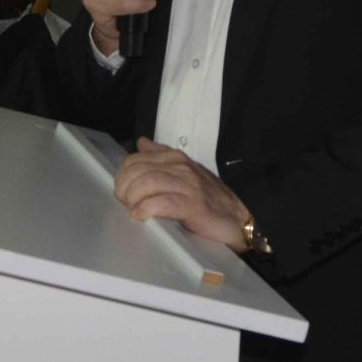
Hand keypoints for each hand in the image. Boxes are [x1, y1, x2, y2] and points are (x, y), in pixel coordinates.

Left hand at [115, 139, 253, 249]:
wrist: (238, 218)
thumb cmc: (208, 198)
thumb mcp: (183, 173)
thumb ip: (161, 157)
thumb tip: (142, 143)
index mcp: (175, 158)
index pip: (135, 160)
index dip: (122, 177)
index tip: (123, 193)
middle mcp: (181, 167)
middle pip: (137, 171)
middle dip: (124, 189)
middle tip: (126, 204)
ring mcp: (188, 185)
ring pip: (148, 183)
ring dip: (133, 199)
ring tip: (133, 210)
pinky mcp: (194, 204)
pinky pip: (162, 203)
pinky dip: (146, 209)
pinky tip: (142, 215)